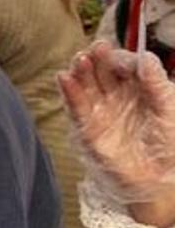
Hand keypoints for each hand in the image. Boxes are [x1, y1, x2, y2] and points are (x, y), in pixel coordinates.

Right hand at [60, 41, 174, 214]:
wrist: (159, 178)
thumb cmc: (170, 143)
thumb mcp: (169, 110)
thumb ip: (157, 84)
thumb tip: (145, 58)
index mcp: (139, 87)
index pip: (124, 64)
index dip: (120, 58)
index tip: (121, 58)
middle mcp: (117, 94)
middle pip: (101, 70)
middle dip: (96, 58)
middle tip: (97, 49)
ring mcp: (101, 109)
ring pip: (85, 84)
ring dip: (80, 71)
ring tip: (80, 60)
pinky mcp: (88, 127)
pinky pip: (76, 106)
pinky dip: (69, 92)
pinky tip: (64, 78)